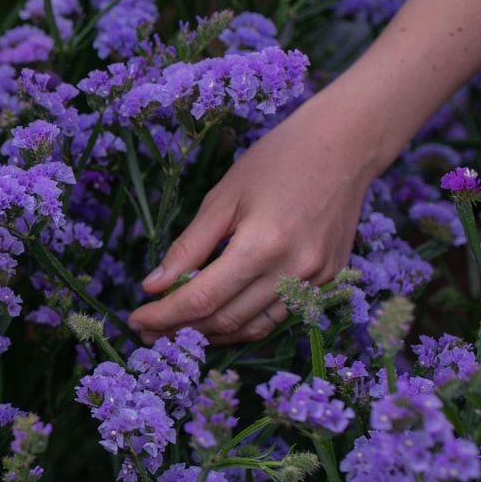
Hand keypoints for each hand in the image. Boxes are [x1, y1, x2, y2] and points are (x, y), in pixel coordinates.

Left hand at [127, 94, 377, 345]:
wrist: (344, 147)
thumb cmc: (277, 161)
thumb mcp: (222, 197)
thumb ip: (188, 246)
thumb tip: (154, 285)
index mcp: (262, 244)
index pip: (202, 299)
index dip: (164, 315)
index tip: (136, 319)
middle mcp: (293, 270)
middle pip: (225, 320)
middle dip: (181, 329)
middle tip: (148, 330)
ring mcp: (316, 281)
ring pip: (253, 328)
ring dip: (211, 335)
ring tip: (175, 330)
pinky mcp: (329, 282)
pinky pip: (278, 318)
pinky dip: (244, 325)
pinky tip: (217, 320)